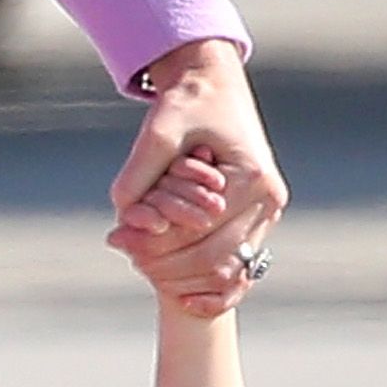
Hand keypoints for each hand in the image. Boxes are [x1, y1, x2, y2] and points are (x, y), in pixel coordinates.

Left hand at [107, 39, 286, 316]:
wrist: (213, 84)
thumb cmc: (189, 101)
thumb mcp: (159, 129)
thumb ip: (140, 172)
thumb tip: (121, 213)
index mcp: (253, 178)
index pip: (200, 233)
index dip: (156, 242)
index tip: (118, 238)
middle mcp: (269, 201)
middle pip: (215, 258)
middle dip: (165, 263)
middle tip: (124, 252)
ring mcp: (268, 214)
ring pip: (226, 269)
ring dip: (182, 275)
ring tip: (138, 262)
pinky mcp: (257, 219)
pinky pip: (241, 268)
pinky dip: (217, 290)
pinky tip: (186, 302)